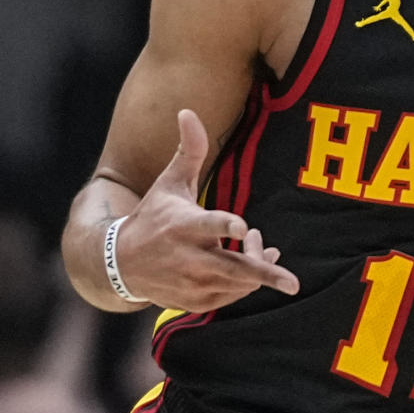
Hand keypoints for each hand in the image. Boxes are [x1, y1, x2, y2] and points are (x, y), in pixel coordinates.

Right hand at [116, 108, 299, 309]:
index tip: (242, 226)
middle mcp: (188, 257)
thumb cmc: (153, 216)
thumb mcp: (170, 182)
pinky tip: (258, 262)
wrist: (120, 263)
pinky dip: (249, 282)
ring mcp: (192, 283)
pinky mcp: (195, 301)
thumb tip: (188, 111)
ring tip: (258, 244)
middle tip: (293, 283)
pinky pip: (232, 295)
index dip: (225, 226)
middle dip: (263, 274)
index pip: (207, 225)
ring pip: (238, 282)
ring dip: (258, 266)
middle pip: (232, 268)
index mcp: (182, 225)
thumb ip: (189, 150)